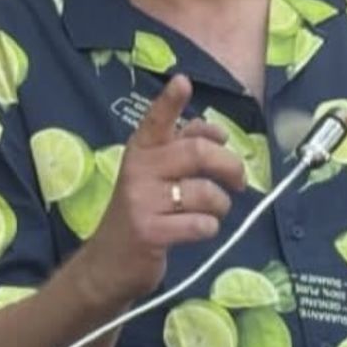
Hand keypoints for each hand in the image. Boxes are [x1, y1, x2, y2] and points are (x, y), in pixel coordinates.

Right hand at [81, 73, 246, 302]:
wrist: (107, 264)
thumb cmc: (140, 213)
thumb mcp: (153, 176)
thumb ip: (181, 149)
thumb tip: (217, 132)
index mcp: (141, 151)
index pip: (156, 120)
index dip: (170, 101)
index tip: (182, 82)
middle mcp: (139, 170)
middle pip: (197, 153)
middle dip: (229, 165)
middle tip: (239, 181)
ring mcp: (142, 201)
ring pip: (204, 192)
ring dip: (220, 205)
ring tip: (212, 212)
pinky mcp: (150, 232)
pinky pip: (200, 224)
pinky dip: (209, 228)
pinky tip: (196, 230)